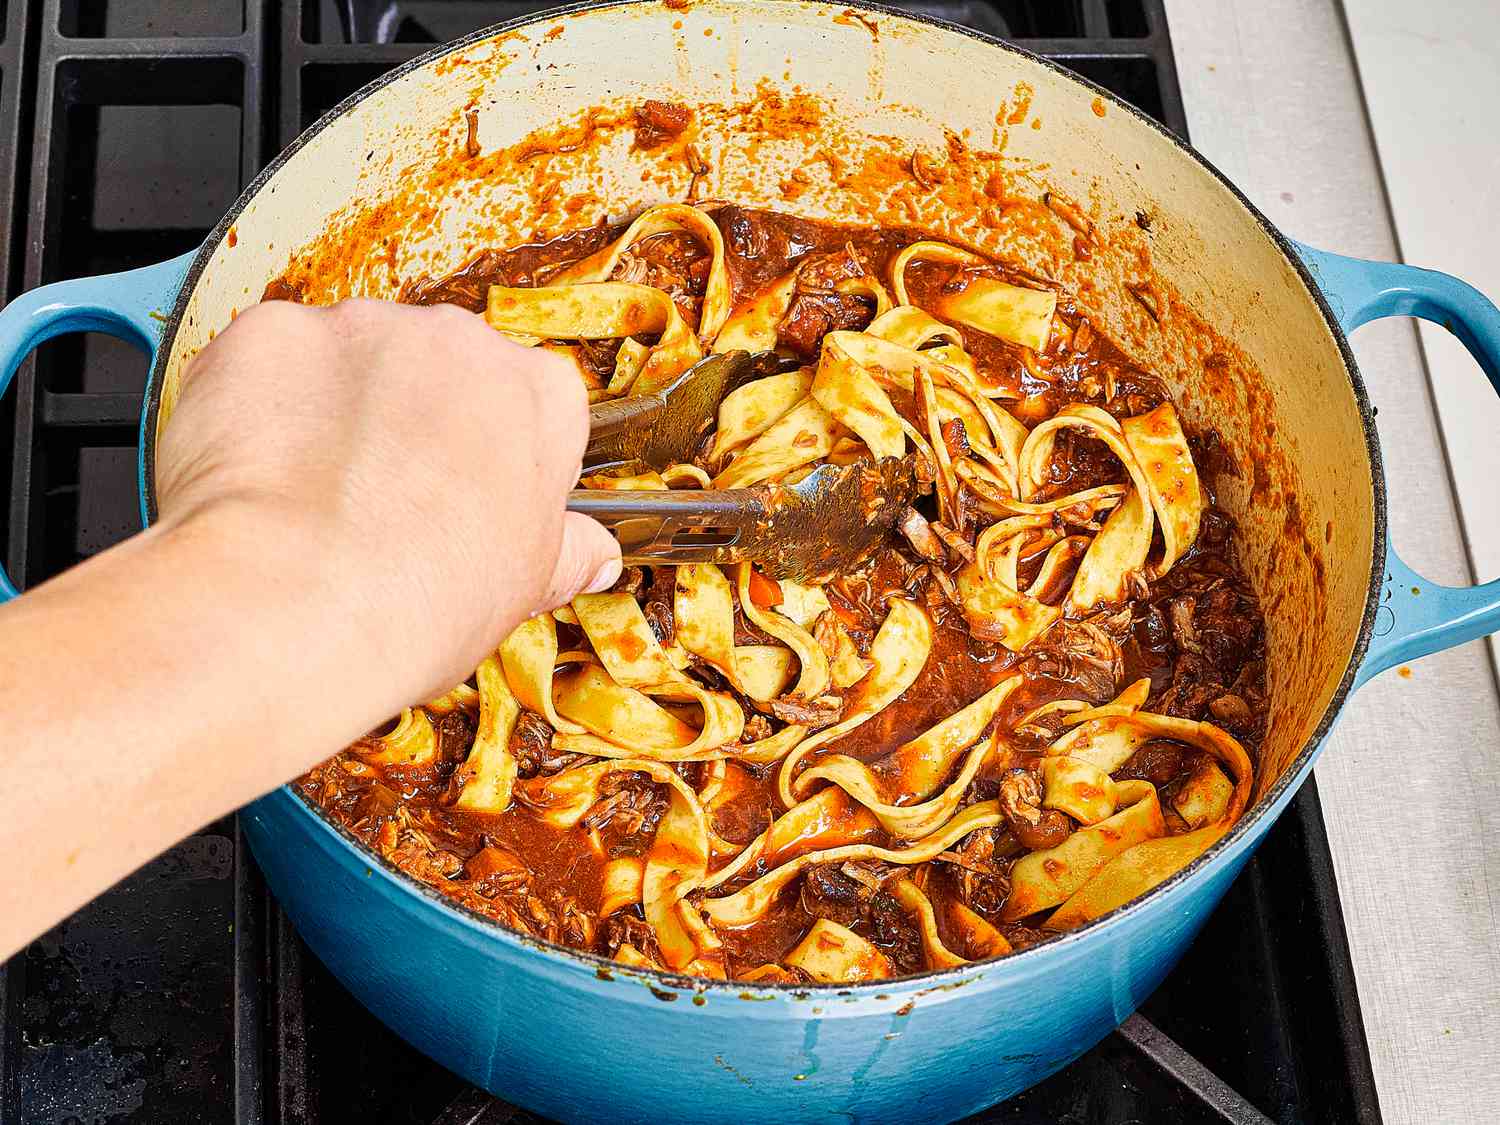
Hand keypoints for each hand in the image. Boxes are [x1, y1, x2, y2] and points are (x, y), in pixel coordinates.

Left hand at [155, 298, 620, 702]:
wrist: (296, 605)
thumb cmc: (421, 601)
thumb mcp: (527, 589)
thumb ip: (567, 553)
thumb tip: (593, 557)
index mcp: (540, 395)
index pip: (527, 403)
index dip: (492, 455)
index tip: (466, 497)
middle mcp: (459, 341)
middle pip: (436, 368)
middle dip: (409, 421)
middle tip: (384, 502)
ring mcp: (362, 329)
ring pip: (349, 359)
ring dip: (333, 411)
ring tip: (312, 497)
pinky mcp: (272, 331)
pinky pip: (268, 362)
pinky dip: (258, 406)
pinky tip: (257, 474)